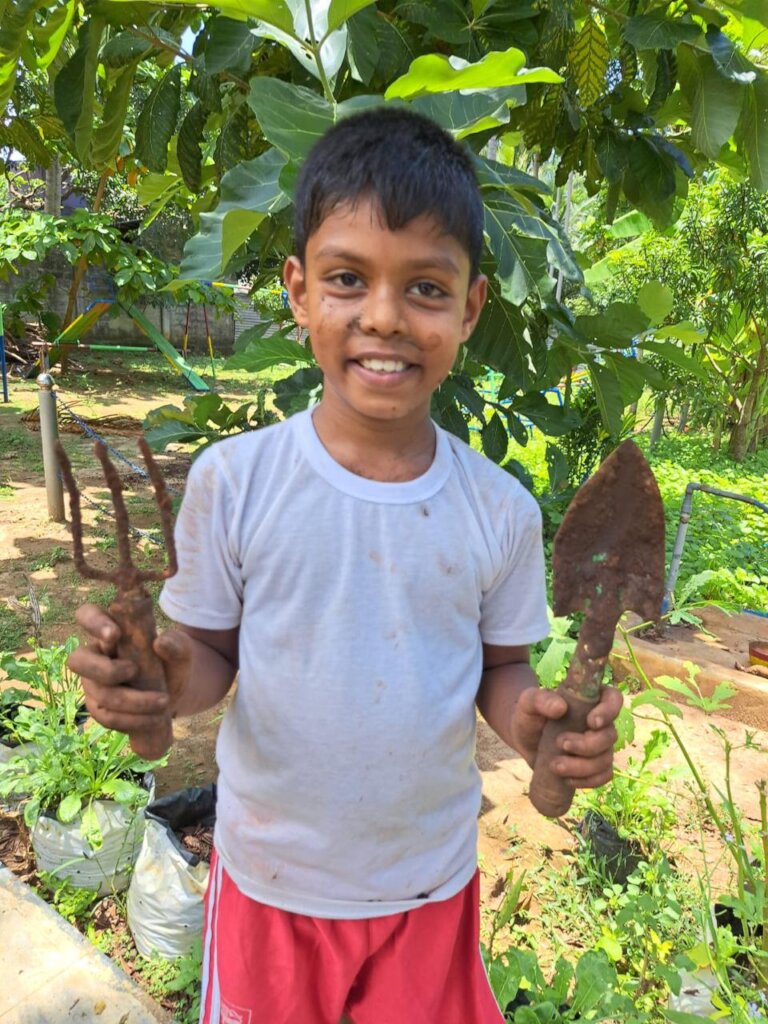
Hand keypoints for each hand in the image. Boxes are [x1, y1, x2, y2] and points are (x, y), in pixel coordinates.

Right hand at [68, 603, 191, 734]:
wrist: (175, 690)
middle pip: (77, 660)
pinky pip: (107, 716)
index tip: (114, 634)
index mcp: (110, 629)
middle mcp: (95, 655)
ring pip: (98, 693)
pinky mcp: (100, 707)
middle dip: (104, 670)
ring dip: (131, 701)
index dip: (93, 622)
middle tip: (134, 670)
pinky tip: (155, 719)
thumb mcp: (182, 650)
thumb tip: (161, 643)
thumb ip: (176, 644)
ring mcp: (94, 683)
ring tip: (163, 702)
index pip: (87, 615)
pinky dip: (132, 720)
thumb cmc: (172, 662)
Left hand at [511, 685, 621, 788]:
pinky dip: (587, 780)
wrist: (524, 740)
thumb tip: (561, 707)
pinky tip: (567, 779)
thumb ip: (541, 700)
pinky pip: (604, 776)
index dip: (609, 711)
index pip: (613, 698)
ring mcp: (600, 745)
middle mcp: (600, 722)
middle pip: (610, 735)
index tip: (591, 722)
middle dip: (587, 745)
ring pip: (606, 759)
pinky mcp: (595, 765)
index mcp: (590, 698)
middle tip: (560, 744)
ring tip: (555, 766)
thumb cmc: (529, 715)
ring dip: (582, 767)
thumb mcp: (528, 702)